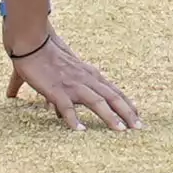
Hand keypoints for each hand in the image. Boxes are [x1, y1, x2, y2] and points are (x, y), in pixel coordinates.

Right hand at [4, 31, 139, 131]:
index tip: (137, 114)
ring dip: (110, 117)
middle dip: (127, 112)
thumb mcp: (63, 72)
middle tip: (139, 127)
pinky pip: (67, 107)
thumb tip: (55, 110)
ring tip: (121, 130)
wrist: (32, 42)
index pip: (114, 90)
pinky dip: (74, 119)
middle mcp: (86, 79)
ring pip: (97, 102)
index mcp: (90, 74)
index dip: (127, 102)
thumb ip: (65, 90)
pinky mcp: (56, 89)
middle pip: (112, 97)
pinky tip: (81, 130)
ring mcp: (72, 84)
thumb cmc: (46, 55)